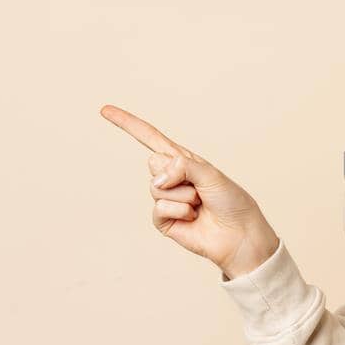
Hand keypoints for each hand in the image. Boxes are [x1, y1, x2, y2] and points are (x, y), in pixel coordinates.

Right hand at [99, 103, 279, 279]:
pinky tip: (193, 217)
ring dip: (183, 195)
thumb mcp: (210, 173)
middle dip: (176, 173)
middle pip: (153, 162)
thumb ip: (182, 166)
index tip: (105, 110)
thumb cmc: (231, 201)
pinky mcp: (164, 220)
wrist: (239, 233)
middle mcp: (172, 177)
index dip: (128, 124)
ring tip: (199, 204)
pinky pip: (159, 208)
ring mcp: (166, 199)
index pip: (151, 138)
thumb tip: (157, 179)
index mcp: (184, 161)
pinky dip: (179, 211)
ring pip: (156, 187)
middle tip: (198, 187)